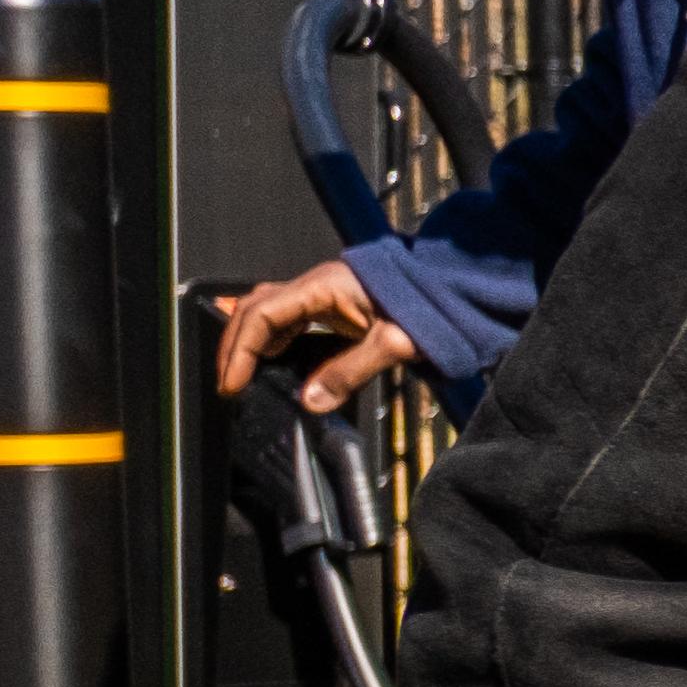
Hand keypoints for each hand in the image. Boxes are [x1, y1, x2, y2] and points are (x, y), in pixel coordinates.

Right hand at [214, 256, 420, 408]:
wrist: (458, 291)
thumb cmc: (433, 309)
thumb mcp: (394, 343)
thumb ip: (350, 372)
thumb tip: (310, 401)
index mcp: (324, 286)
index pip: (263, 314)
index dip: (240, 349)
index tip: (232, 382)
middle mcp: (316, 285)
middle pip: (256, 310)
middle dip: (235, 346)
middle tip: (228, 385)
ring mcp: (322, 293)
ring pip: (269, 314)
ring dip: (251, 344)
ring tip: (241, 378)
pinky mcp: (332, 304)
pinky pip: (290, 320)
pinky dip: (273, 341)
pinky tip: (270, 364)